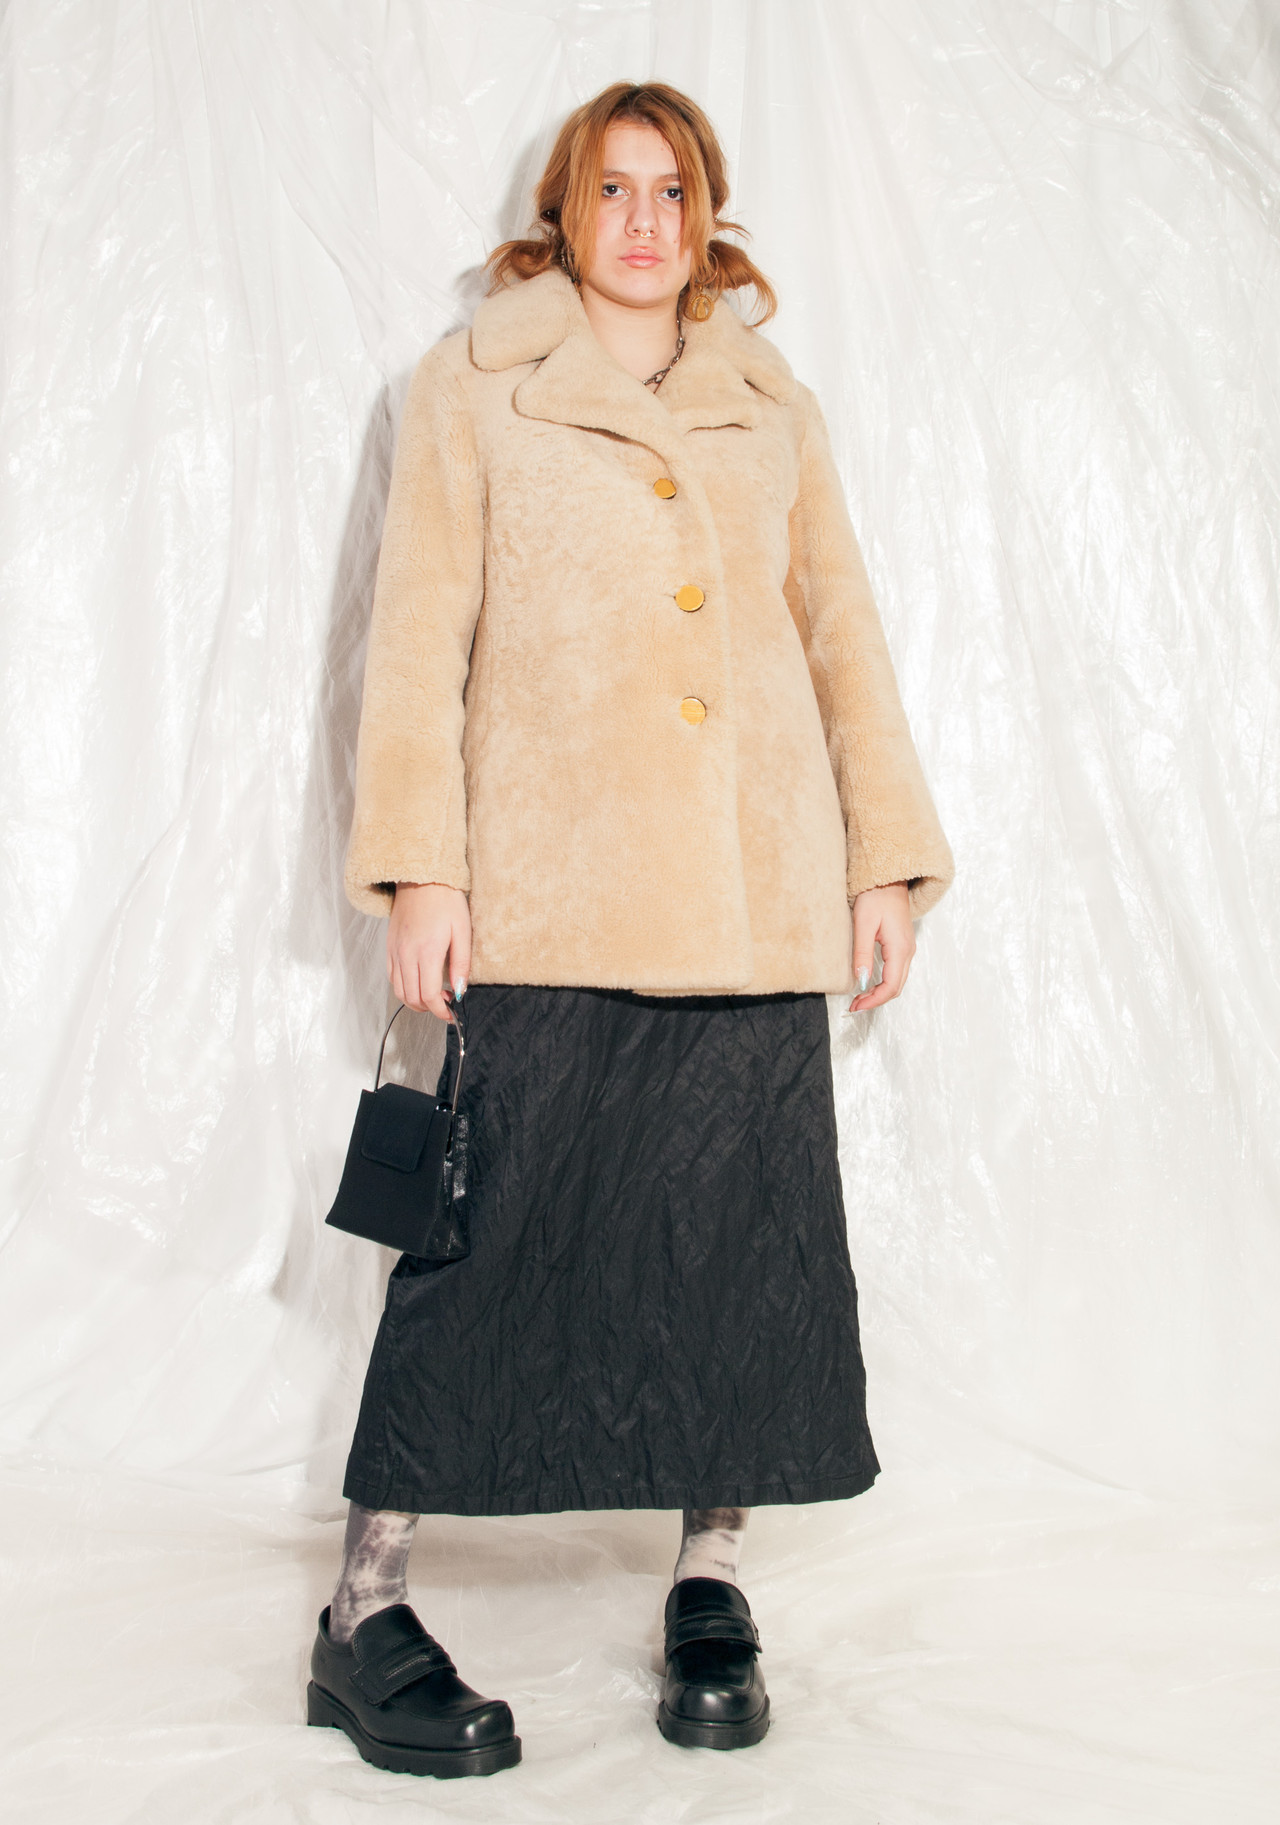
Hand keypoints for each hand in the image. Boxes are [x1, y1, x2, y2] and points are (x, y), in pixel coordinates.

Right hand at [387, 883, 470, 1020]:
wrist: (422, 878)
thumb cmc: (446, 901)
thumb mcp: (462, 931)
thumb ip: (461, 964)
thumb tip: (461, 991)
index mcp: (427, 952)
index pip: (429, 995)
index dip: (440, 1011)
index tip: (451, 1013)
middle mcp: (407, 955)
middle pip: (412, 998)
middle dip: (429, 1008)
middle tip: (446, 1002)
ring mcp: (395, 951)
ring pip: (399, 991)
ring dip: (415, 1001)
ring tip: (434, 994)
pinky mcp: (389, 947)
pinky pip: (392, 977)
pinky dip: (404, 988)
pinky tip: (418, 981)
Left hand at [847, 882, 914, 1012]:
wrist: (888, 877)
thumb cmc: (875, 896)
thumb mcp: (863, 924)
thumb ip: (862, 954)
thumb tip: (861, 981)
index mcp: (900, 949)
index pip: (890, 986)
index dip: (873, 1000)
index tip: (855, 1006)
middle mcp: (907, 951)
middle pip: (895, 987)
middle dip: (875, 1000)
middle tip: (854, 1006)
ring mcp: (907, 948)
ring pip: (896, 981)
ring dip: (879, 992)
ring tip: (858, 998)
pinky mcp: (902, 945)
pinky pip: (896, 971)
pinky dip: (882, 982)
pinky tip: (868, 982)